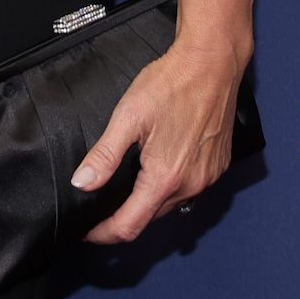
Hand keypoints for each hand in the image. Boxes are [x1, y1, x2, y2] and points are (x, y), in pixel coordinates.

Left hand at [71, 37, 248, 242]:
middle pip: (149, 217)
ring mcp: (208, 178)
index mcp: (165, 178)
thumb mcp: (128, 117)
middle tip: (98, 207)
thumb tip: (82, 183)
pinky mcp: (218, 167)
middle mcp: (191, 185)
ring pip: (170, 204)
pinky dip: (168, 187)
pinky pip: (188, 189)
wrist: (211, 64)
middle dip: (123, 217)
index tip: (86, 232)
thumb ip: (105, 155)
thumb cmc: (171, 85)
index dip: (104, 234)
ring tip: (123, 189)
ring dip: (146, 202)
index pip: (130, 226)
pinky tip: (155, 170)